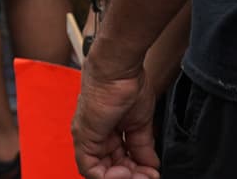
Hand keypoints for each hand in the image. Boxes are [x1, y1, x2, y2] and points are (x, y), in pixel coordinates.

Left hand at [72, 55, 160, 178]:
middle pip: (109, 170)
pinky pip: (90, 169)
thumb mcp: (139, 124)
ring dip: (123, 178)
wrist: (119, 69)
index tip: (152, 172)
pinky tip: (128, 171)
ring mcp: (87, 138)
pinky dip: (110, 177)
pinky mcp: (84, 137)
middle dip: (133, 176)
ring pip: (99, 173)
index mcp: (106, 133)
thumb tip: (150, 165)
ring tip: (142, 175)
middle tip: (149, 176)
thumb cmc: (128, 85)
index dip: (136, 172)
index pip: (117, 163)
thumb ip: (142, 147)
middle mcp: (94, 137)